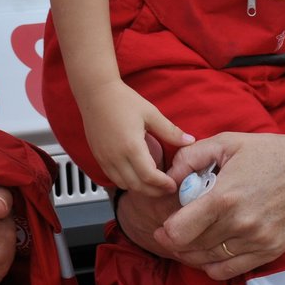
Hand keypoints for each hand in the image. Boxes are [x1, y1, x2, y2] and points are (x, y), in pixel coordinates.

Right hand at [83, 80, 192, 194]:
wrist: (95, 93)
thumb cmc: (122, 100)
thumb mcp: (150, 113)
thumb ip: (170, 131)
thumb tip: (189, 140)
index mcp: (131, 146)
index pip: (149, 176)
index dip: (162, 184)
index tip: (173, 184)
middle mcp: (116, 156)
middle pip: (137, 186)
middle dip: (154, 191)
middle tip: (167, 188)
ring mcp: (105, 158)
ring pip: (124, 184)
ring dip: (140, 188)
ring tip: (154, 183)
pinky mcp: (98, 157)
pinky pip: (113, 177)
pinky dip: (127, 181)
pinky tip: (136, 175)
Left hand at [153, 130, 284, 279]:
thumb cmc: (269, 153)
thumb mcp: (226, 142)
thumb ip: (190, 157)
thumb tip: (168, 177)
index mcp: (224, 197)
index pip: (179, 232)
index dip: (165, 230)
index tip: (165, 224)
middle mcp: (238, 224)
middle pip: (190, 248)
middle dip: (176, 241)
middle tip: (174, 231)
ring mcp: (255, 241)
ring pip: (206, 262)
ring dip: (192, 254)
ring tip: (191, 239)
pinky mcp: (268, 251)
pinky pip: (228, 271)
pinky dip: (212, 265)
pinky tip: (211, 250)